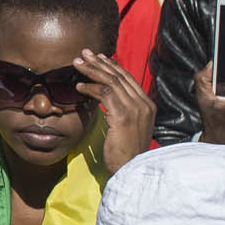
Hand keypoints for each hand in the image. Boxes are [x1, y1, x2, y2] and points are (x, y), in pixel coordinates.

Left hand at [78, 50, 155, 173]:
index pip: (128, 79)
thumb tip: (108, 97)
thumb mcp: (128, 128)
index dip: (111, 66)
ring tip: (77, 64)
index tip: (97, 58)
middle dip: (99, 63)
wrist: (131, 170)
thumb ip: (122, 111)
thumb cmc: (125, 153)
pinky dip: (90, 87)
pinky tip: (78, 86)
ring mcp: (135, 109)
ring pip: (111, 81)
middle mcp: (144, 104)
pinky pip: (105, 93)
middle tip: (83, 54)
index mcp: (147, 106)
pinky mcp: (123, 116)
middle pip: (120, 76)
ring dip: (92, 70)